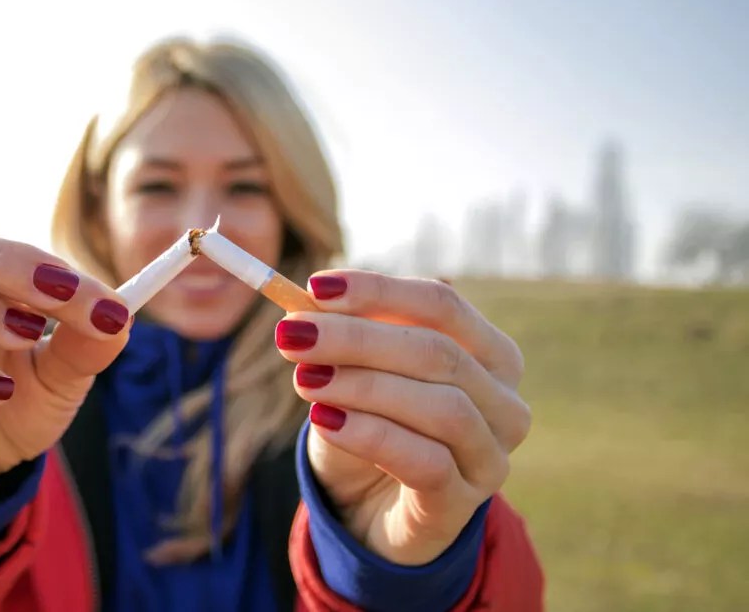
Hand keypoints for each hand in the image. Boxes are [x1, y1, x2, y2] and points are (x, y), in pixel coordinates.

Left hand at [278, 270, 530, 565]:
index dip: (379, 291)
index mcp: (490, 355)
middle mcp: (505, 404)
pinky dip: (369, 434)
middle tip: (293, 335)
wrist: (367, 510)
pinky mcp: (461, 506)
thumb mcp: (357, 373)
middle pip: (437, 352)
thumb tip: (308, 298)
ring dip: (363, 386)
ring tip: (303, 380)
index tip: (315, 286)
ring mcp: (490, 458)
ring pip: (441, 407)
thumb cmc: (370, 425)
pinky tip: (325, 419)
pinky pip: (424, 462)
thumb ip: (344, 334)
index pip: (442, 305)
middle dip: (357, 338)